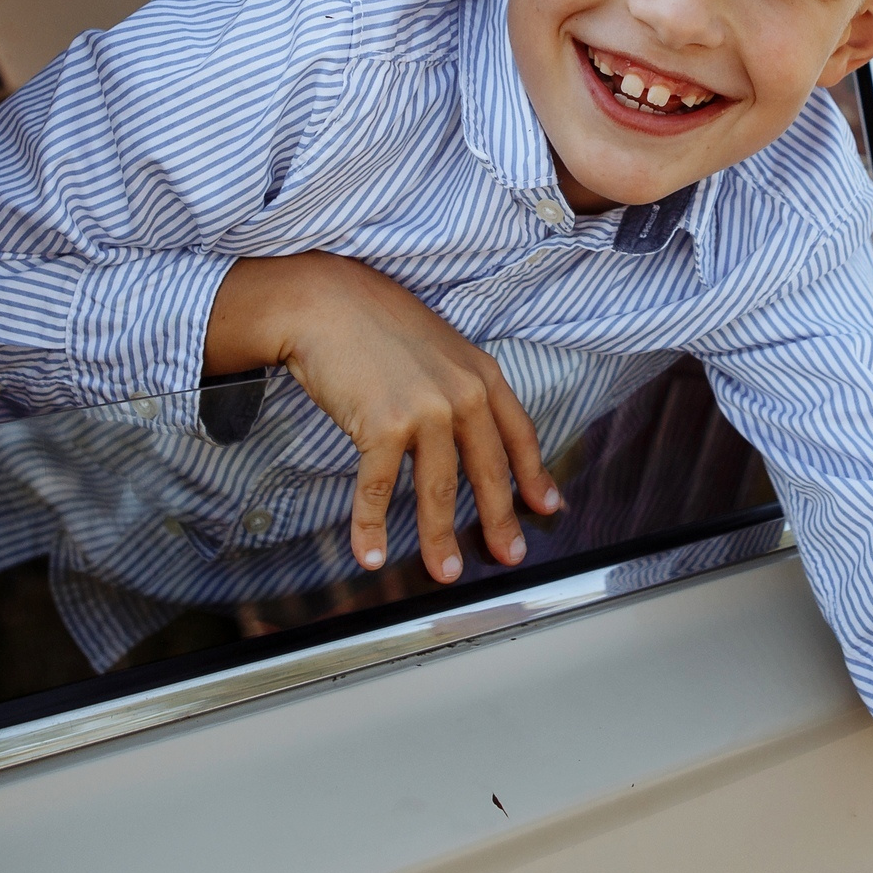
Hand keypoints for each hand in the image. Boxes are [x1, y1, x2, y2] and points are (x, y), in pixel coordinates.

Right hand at [204, 252, 562, 581]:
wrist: (326, 300)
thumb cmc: (377, 322)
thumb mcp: (438, 347)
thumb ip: (459, 384)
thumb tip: (468, 427)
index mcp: (481, 373)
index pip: (519, 433)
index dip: (535, 474)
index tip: (547, 506)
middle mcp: (462, 393)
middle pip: (488, 470)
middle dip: (500, 520)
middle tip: (508, 555)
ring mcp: (425, 410)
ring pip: (439, 489)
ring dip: (439, 537)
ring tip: (444, 572)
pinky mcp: (383, 424)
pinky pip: (378, 487)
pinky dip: (370, 526)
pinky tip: (370, 553)